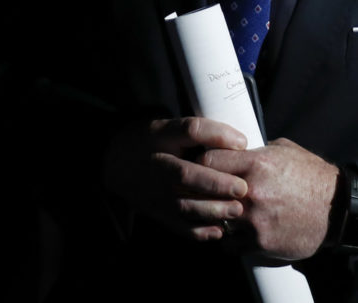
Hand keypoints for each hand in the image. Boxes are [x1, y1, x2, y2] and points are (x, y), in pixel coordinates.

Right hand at [102, 117, 248, 240]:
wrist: (115, 163)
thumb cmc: (151, 141)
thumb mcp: (169, 126)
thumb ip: (200, 132)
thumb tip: (239, 143)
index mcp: (161, 135)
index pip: (189, 130)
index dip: (217, 135)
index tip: (242, 143)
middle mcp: (156, 164)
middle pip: (185, 174)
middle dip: (216, 183)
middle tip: (242, 188)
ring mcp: (154, 191)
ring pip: (182, 205)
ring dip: (211, 209)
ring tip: (236, 210)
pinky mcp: (156, 211)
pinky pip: (177, 225)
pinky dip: (197, 232)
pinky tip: (218, 231)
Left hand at [202, 137, 338, 260]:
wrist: (337, 210)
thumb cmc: (311, 176)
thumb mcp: (285, 151)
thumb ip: (256, 149)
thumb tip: (235, 147)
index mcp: (256, 163)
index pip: (208, 160)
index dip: (201, 163)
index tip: (201, 167)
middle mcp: (252, 191)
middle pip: (204, 191)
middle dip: (199, 191)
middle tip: (199, 192)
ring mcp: (254, 219)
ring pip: (212, 218)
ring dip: (211, 216)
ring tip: (214, 212)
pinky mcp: (260, 242)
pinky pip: (229, 243)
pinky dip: (228, 239)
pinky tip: (233, 232)